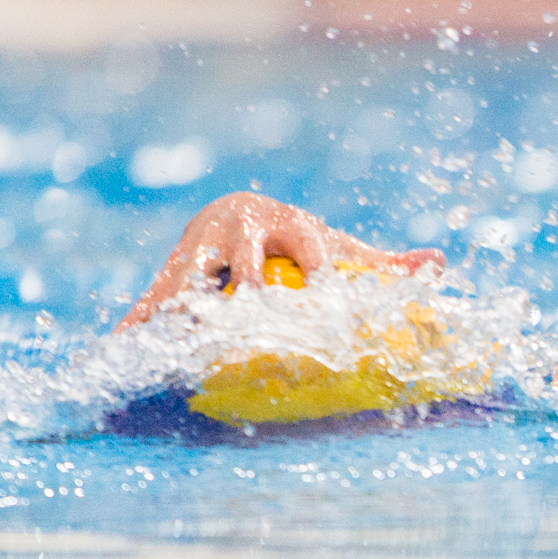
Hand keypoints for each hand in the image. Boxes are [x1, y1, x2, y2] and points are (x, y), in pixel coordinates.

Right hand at [115, 192, 444, 329]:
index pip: (310, 247)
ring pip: (194, 278)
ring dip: (184, 306)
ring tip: (178, 339)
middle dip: (249, 293)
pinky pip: (154, 297)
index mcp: (290, 225)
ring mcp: (205, 247)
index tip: (325, 296)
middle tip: (257, 326)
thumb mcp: (338, 248)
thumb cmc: (298, 240)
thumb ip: (383, 263)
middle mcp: (244, 230)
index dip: (319, 269)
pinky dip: (137, 320)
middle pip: (248, 265)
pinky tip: (116, 347)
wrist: (237, 211)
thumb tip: (441, 262)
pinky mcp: (173, 268)